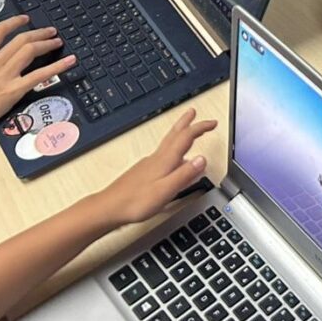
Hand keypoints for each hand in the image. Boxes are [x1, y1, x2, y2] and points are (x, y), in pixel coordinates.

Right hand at [0, 16, 76, 155]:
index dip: (13, 22)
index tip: (24, 18)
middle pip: (19, 40)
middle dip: (38, 32)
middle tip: (50, 30)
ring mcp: (3, 77)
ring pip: (29, 52)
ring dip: (47, 44)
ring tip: (57, 41)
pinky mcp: (12, 92)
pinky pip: (38, 76)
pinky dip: (56, 67)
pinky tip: (69, 61)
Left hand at [97, 108, 216, 225]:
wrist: (109, 208)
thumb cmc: (136, 201)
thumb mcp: (166, 190)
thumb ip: (185, 174)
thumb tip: (203, 158)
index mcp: (165, 160)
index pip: (186, 137)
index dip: (200, 127)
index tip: (212, 123)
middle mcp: (157, 158)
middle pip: (174, 134)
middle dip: (186, 122)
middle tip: (193, 112)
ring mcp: (149, 164)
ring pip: (167, 143)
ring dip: (179, 133)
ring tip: (186, 130)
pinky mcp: (143, 171)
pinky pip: (162, 154)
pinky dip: (171, 149)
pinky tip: (172, 160)